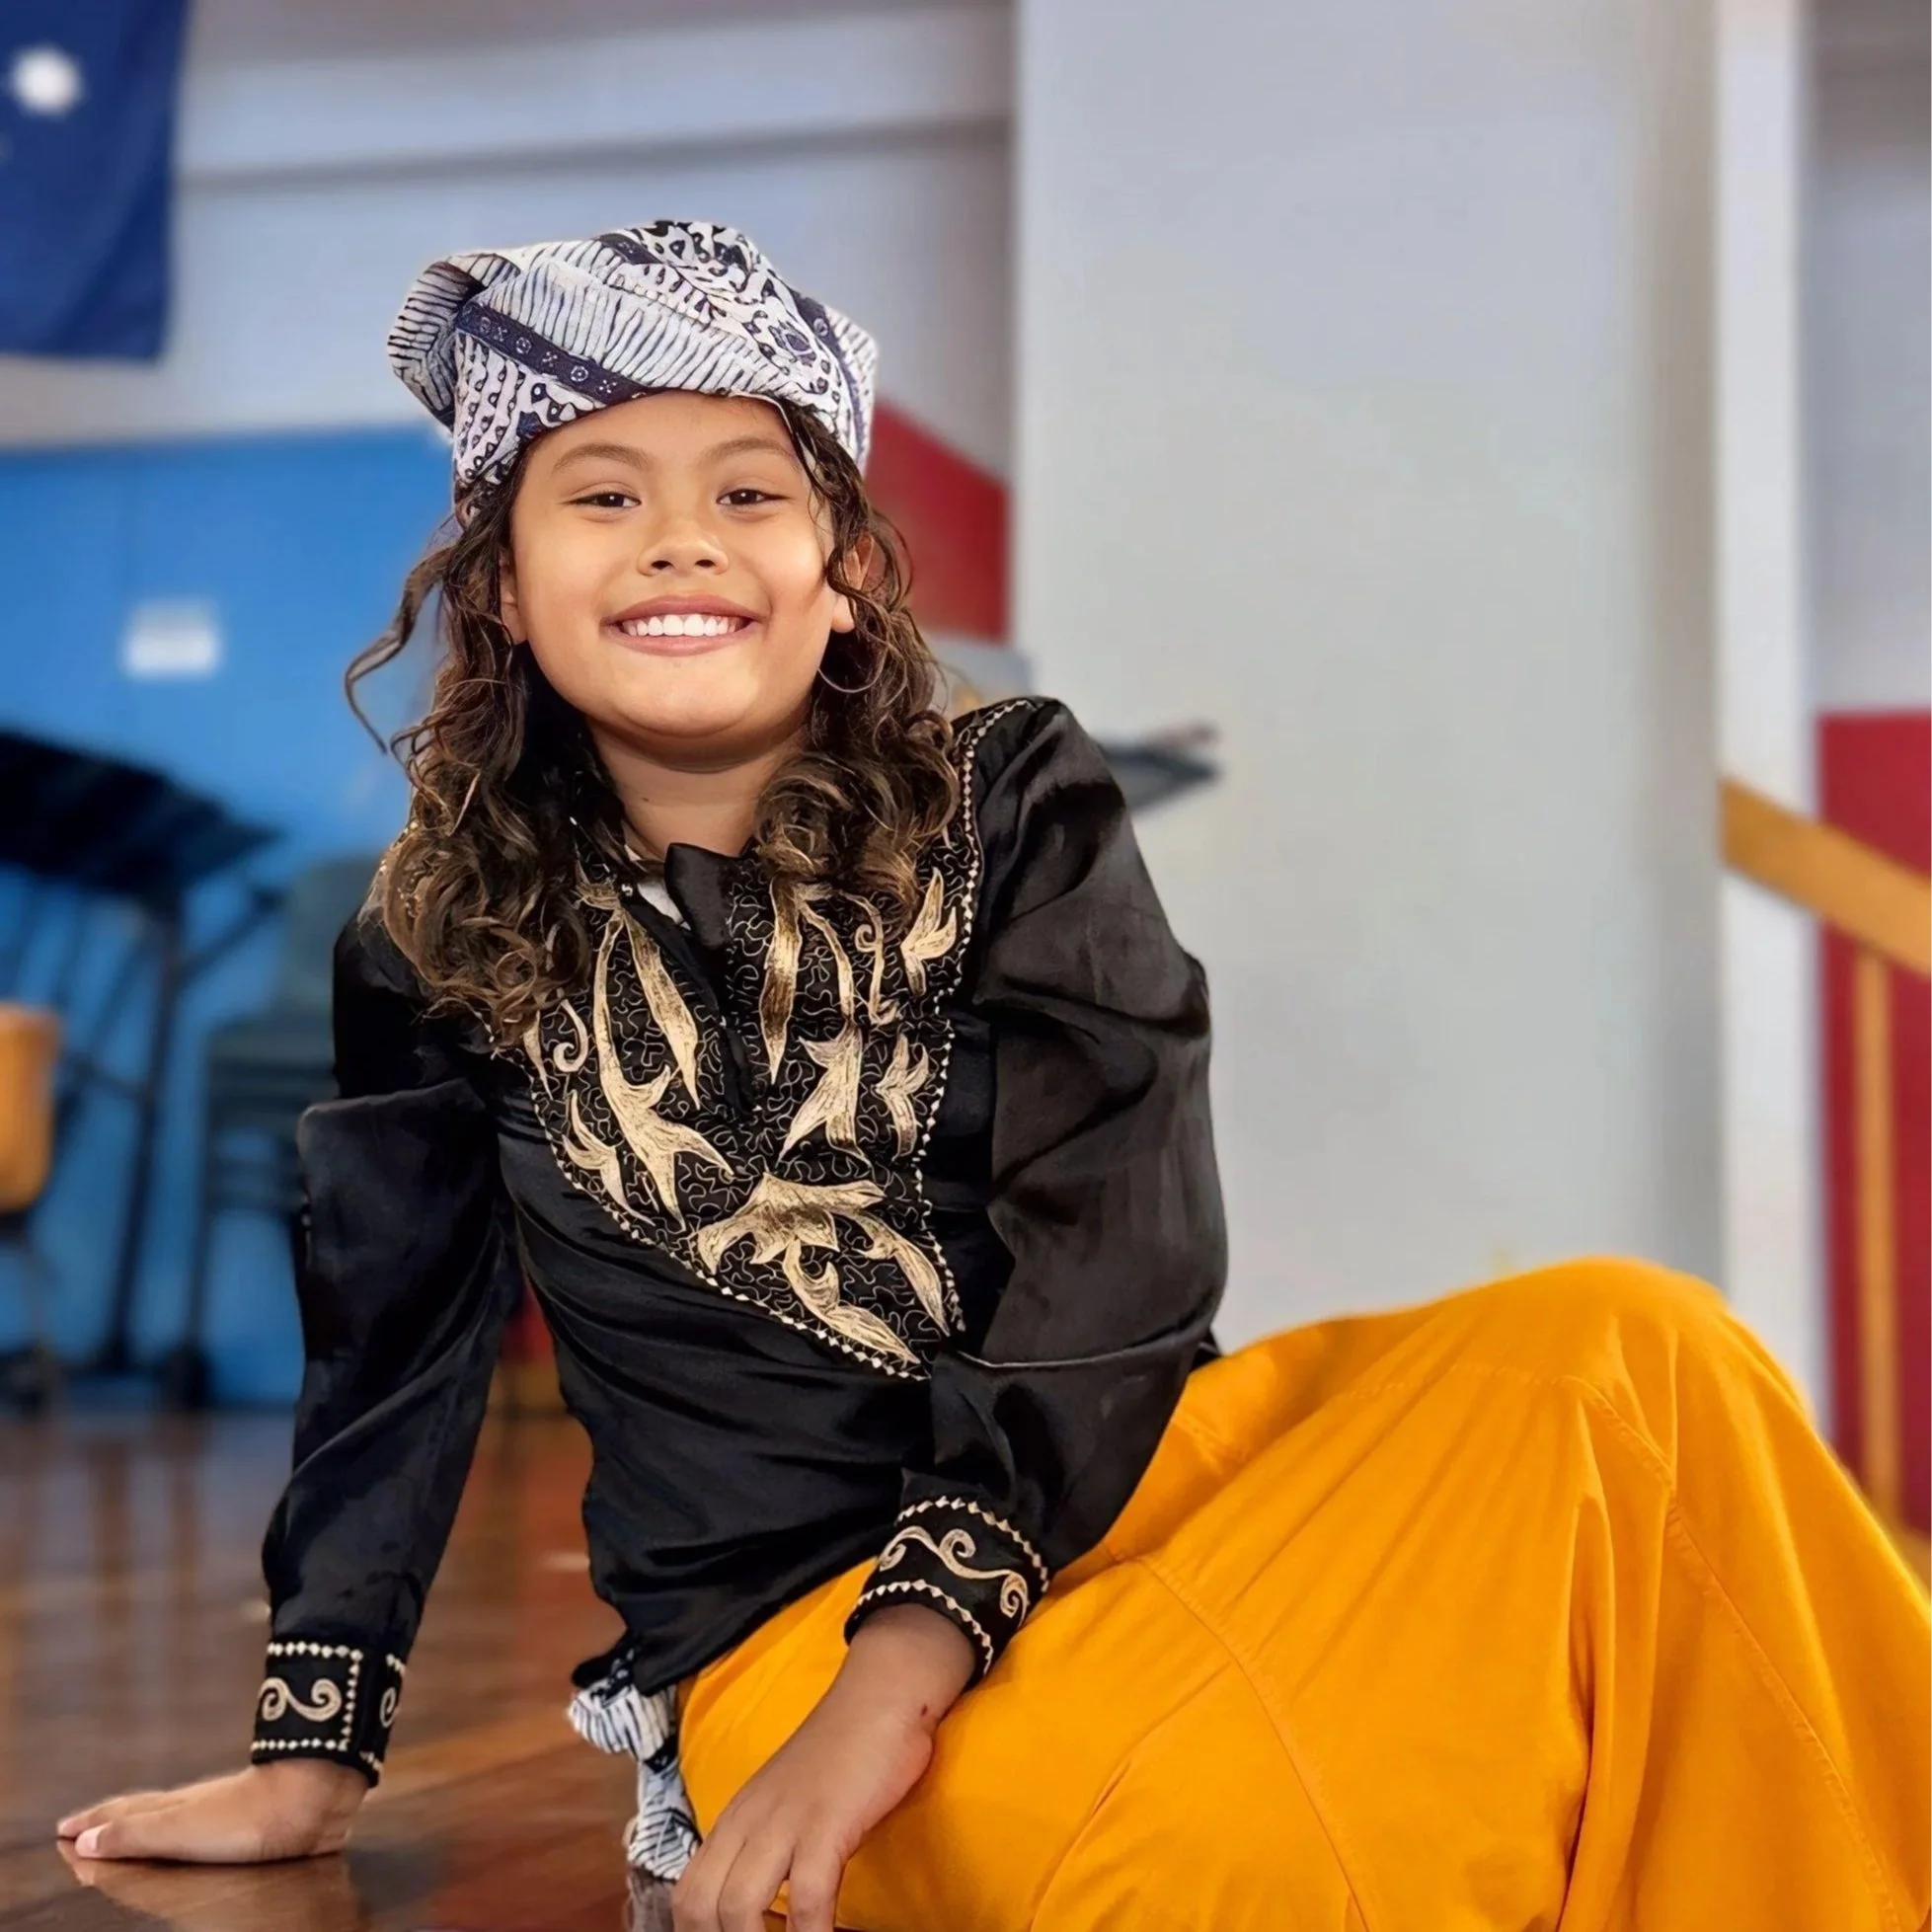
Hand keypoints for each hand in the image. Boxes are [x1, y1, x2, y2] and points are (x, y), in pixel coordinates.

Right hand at [56, 1760, 367, 1863]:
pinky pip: (201, 1825)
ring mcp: (223, 1809)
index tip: (64, 1826)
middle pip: (144, 1810)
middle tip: (83, 1823)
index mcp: (172, 1809)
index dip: (93, 1822)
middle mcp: (194, 1805)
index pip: (123, 1814)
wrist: (311, 1799)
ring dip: (145, 1821)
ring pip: (173, 1814)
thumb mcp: (179, 1830)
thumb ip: (133, 1835)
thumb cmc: (244, 1819)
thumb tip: (82, 1840)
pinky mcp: (250, 1820)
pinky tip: (199, 1830)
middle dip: (111, 1818)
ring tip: (131, 1825)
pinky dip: (182, 1828)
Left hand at [670, 1603, 974, 1931]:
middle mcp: (748, 1821)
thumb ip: (769, 1842)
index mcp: (736, 1818)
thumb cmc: (844, 1749)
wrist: (881, 1694)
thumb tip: (767, 1906)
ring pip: (737, 1907)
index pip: (688, 1893)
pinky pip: (804, 1898)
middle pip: (699, 1905)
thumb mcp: (788, 1798)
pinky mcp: (826, 1823)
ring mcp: (785, 1821)